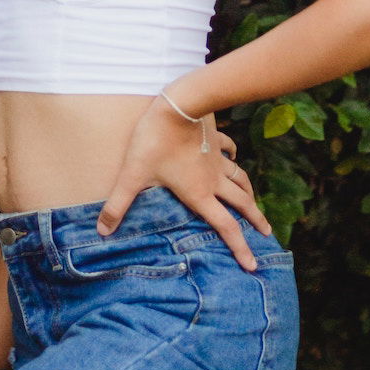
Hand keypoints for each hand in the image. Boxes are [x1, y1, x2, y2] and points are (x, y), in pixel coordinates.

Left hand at [96, 95, 271, 270]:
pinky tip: (233, 157)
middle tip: (267, 235)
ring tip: (255, 204)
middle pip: (242, 204)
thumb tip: (102, 231)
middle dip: (255, 221)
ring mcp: (217, 159)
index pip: (225, 227)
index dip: (240, 248)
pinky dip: (234, 157)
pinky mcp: (215, 139)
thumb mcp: (133, 174)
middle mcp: (214, 180)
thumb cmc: (155, 141)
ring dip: (249, 194)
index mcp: (199, 194)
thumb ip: (118, 204)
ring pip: (240, 179)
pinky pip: (229, 151)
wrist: (177, 104)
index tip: (252, 265)